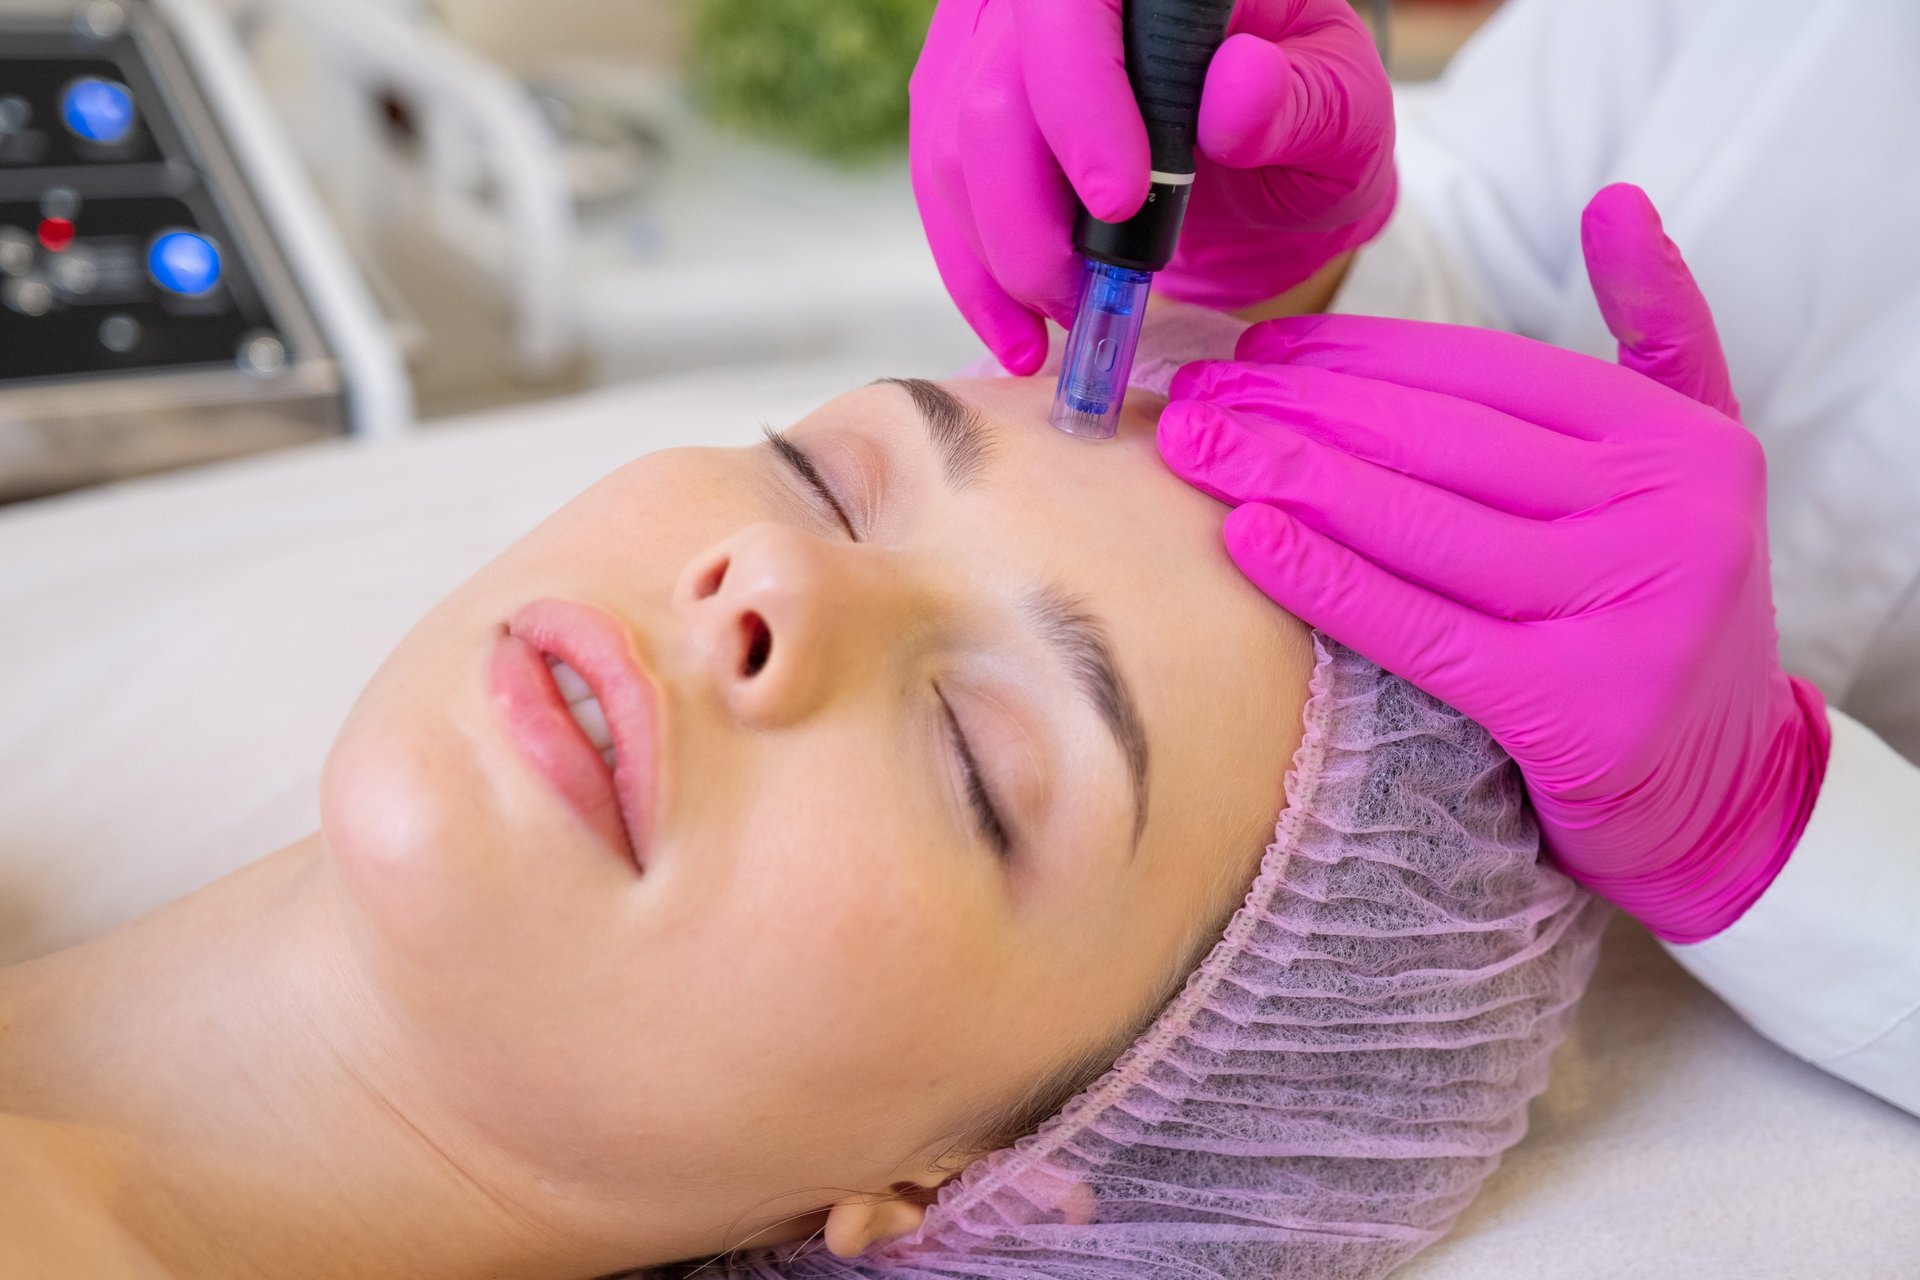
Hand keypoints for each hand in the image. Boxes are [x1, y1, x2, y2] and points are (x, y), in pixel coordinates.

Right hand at [909, 0, 1394, 375]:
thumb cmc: (1304, 114)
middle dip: (1031, 218)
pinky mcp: (961, 97)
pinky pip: (936, 185)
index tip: (1121, 204)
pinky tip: (1017, 329)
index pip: (1071, 8)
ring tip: (1068, 318)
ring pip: (949, 145)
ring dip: (1000, 255)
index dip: (1080, 99)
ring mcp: (992, 37)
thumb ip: (1300, 102)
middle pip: (994, 89)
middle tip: (1090, 296)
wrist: (1261, 148)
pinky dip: (972, 272)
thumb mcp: (1341, 110)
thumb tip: (1234, 91)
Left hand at [1158, 185, 1829, 942]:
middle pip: (1442, 442)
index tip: (1258, 351)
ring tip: (1192, 449)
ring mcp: (1631, 610)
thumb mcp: (1694, 462)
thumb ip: (1659, 334)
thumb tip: (1614, 202)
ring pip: (1423, 526)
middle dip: (1297, 412)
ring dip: (1288, 477)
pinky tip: (1247, 538)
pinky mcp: (1578, 707)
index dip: (1358, 357)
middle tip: (1193, 397)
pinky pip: (1422, 629)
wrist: (1729, 792)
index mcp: (1681, 441)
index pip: (1488, 374)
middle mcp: (1669, 513)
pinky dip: (1328, 581)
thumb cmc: (1669, 611)